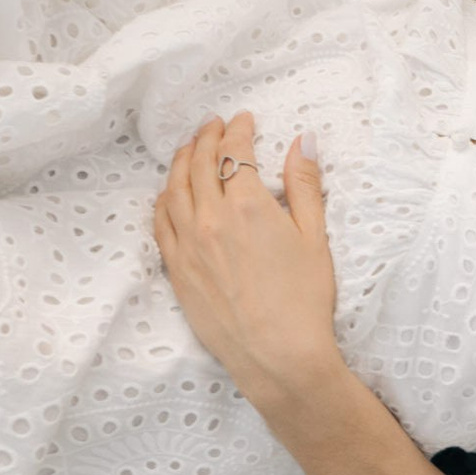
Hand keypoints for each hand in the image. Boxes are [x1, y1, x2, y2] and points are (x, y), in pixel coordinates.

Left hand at [152, 112, 341, 395]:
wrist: (277, 354)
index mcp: (248, 206)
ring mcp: (188, 246)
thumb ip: (305, 185)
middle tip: (214, 124)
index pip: (235, 152)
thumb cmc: (304, 299)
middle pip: (199, 165)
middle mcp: (210, 220)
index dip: (238, 131)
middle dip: (206, 138)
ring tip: (189, 148)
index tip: (243, 119)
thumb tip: (302, 142)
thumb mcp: (315, 237)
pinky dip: (163, 199)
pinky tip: (169, 192)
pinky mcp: (177, 270)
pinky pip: (160, 224)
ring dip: (180, 162)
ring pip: (173, 190)